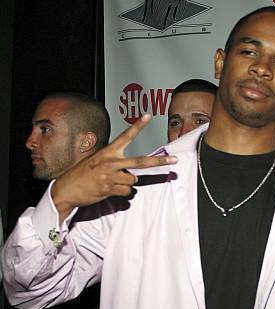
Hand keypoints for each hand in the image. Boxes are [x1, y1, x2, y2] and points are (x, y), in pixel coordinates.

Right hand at [51, 114, 177, 220]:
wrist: (66, 189)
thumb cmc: (81, 175)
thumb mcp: (95, 161)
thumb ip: (113, 163)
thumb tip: (129, 173)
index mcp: (107, 152)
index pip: (125, 136)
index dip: (137, 126)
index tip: (147, 116)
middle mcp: (110, 162)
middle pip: (140, 161)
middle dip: (159, 161)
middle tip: (174, 160)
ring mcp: (111, 176)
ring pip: (133, 181)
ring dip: (126, 184)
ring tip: (112, 183)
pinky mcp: (109, 189)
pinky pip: (126, 192)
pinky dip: (121, 193)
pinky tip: (109, 190)